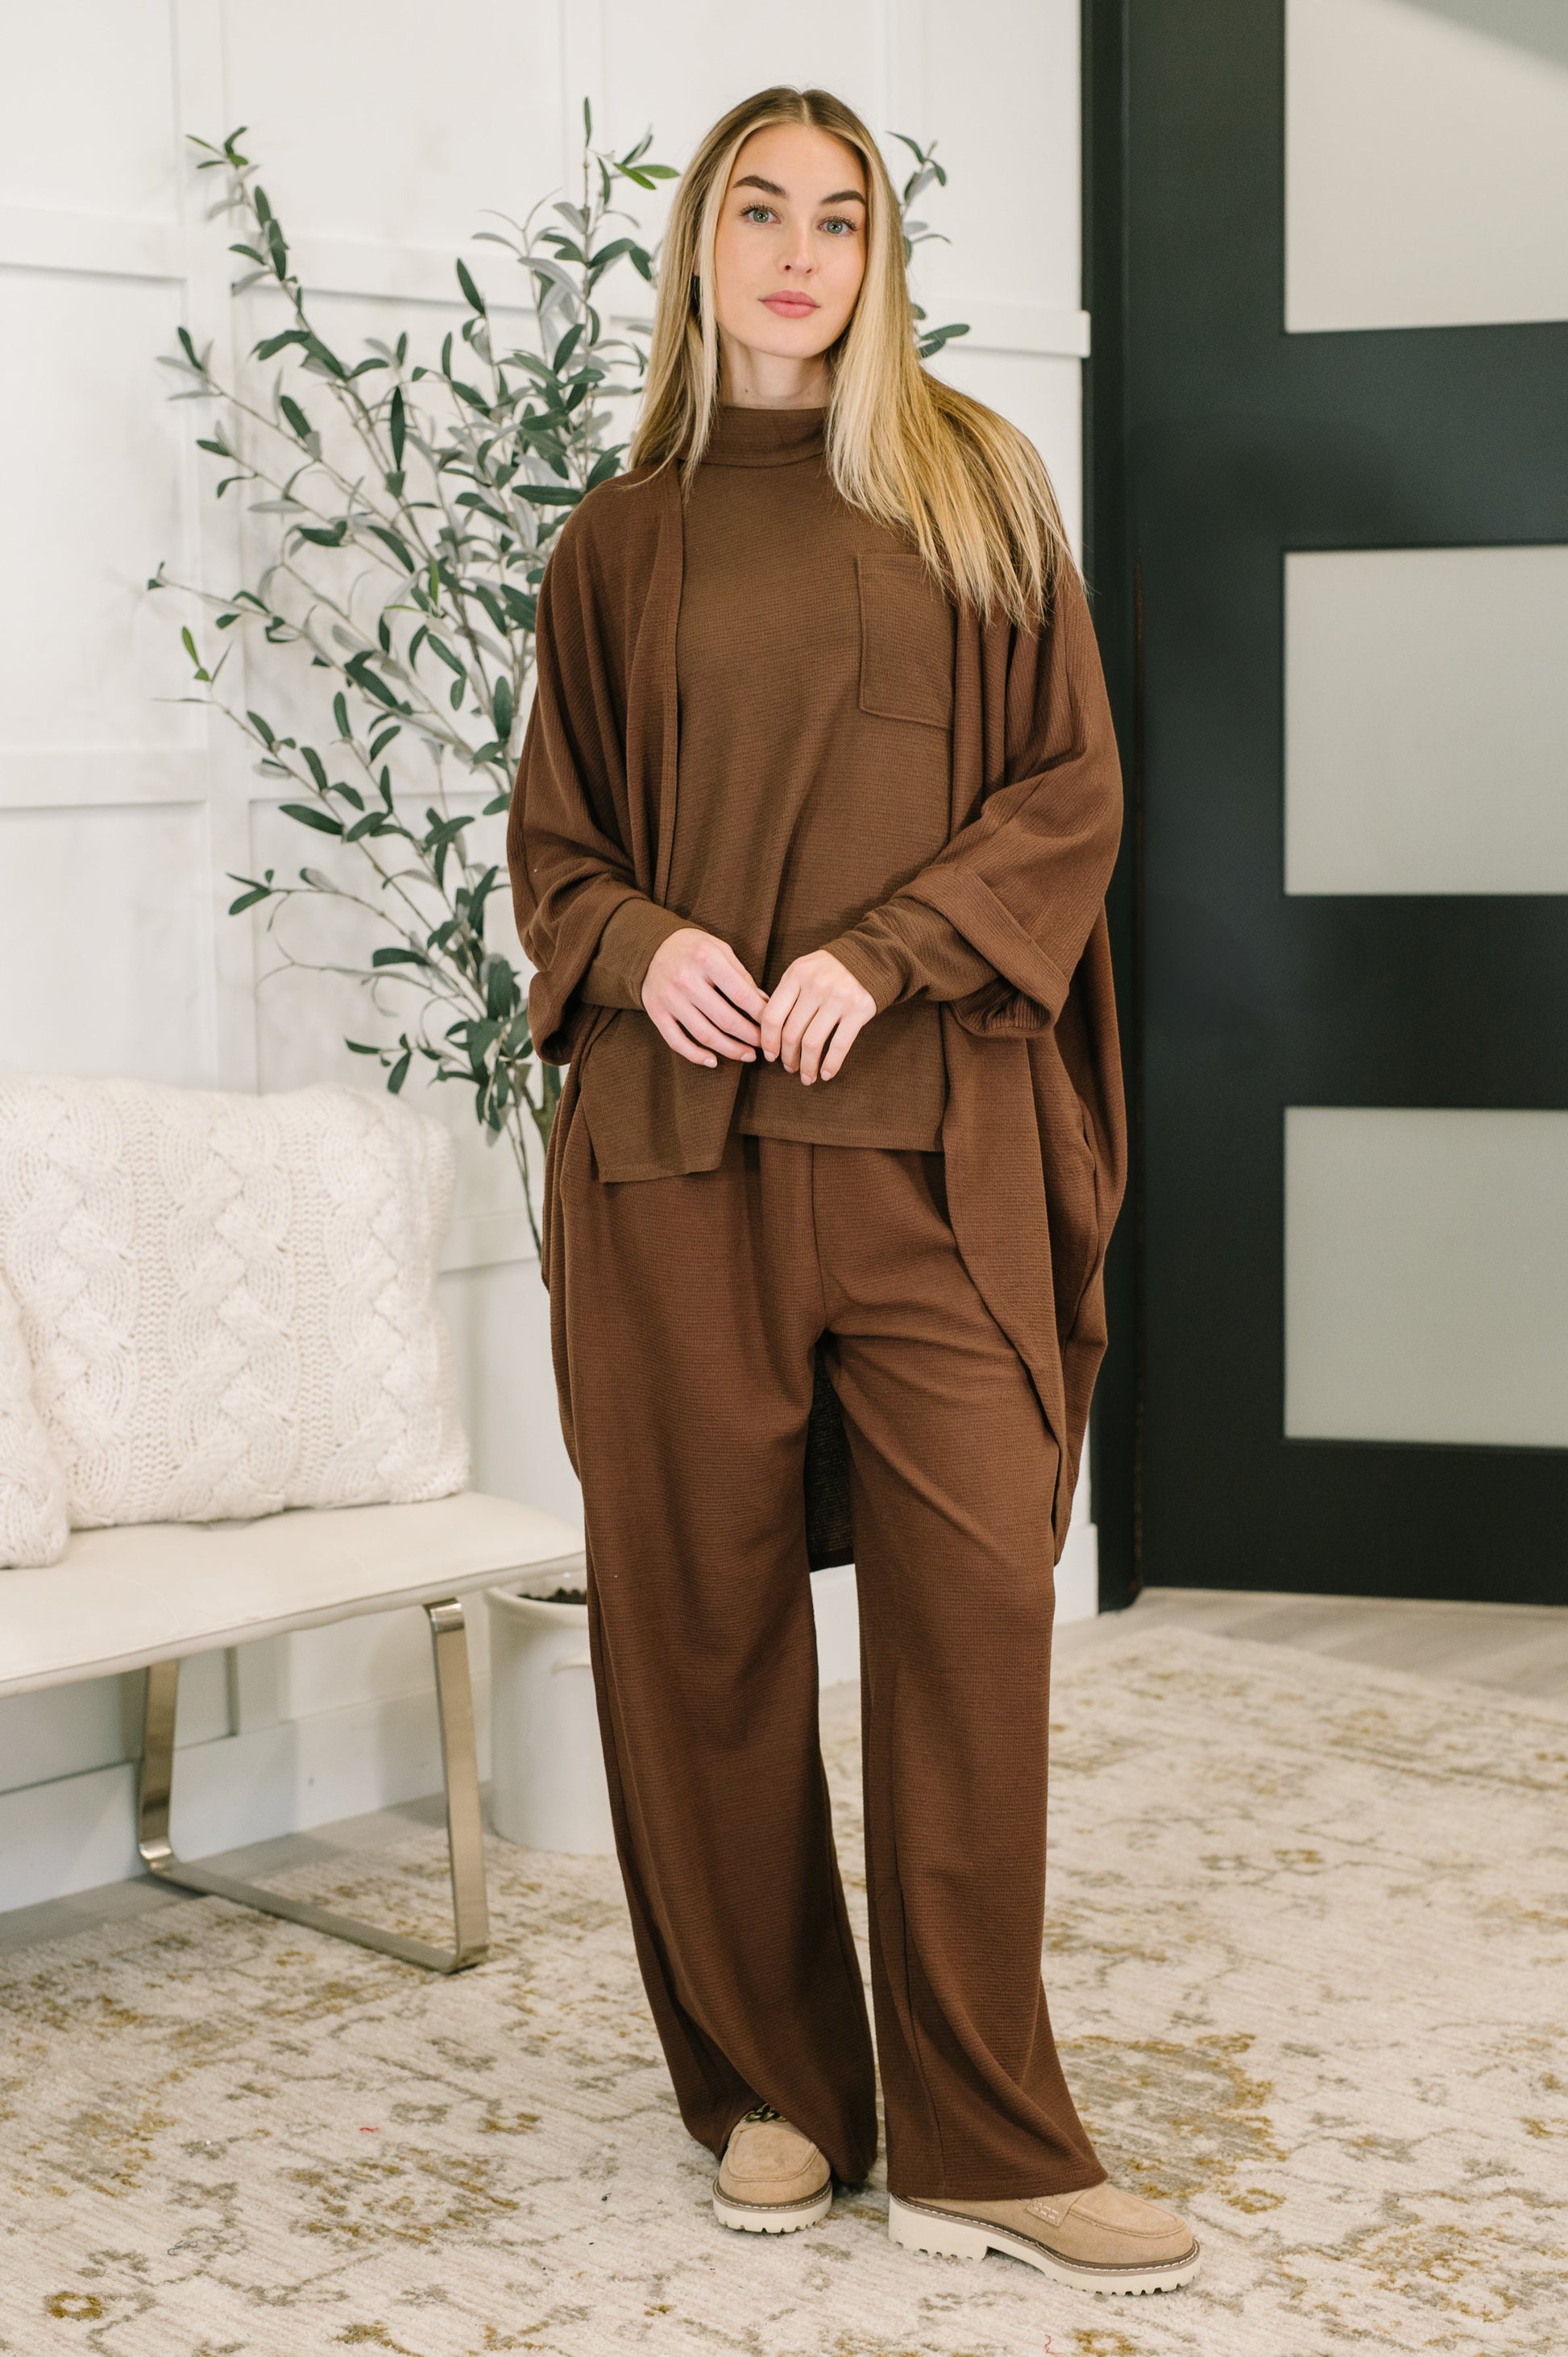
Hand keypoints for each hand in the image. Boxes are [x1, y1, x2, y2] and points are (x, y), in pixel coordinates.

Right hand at [641, 927, 767, 1069]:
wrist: (650, 947)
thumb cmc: (693, 948)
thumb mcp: (720, 949)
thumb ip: (741, 975)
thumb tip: (763, 1003)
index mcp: (706, 959)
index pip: (741, 995)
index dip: (761, 1015)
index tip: (774, 1025)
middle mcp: (686, 979)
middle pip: (725, 1019)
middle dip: (750, 1037)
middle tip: (765, 1045)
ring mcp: (669, 998)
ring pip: (704, 1034)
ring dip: (730, 1050)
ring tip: (748, 1055)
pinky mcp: (656, 1012)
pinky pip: (676, 1041)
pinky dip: (696, 1055)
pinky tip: (713, 1061)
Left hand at [760, 951, 875, 1083]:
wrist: (871, 957)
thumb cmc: (829, 970)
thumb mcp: (804, 970)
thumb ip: (787, 994)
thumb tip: (767, 1032)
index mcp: (796, 975)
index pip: (772, 1015)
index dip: (768, 1041)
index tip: (770, 1056)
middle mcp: (815, 985)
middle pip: (792, 1032)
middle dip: (788, 1057)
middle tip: (790, 1067)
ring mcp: (838, 998)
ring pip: (813, 1043)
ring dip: (807, 1066)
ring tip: (806, 1076)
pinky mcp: (858, 1010)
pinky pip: (839, 1045)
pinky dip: (831, 1064)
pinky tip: (826, 1074)